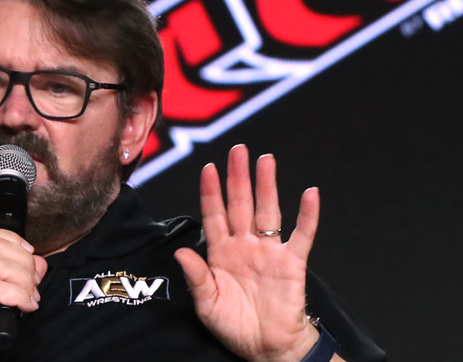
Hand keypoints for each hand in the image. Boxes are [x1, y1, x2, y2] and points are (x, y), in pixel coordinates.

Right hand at [0, 228, 47, 361]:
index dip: (15, 242)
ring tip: (30, 299)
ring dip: (25, 281)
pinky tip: (26, 307)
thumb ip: (17, 277)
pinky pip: (0, 289)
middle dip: (25, 264)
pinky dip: (20, 296)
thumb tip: (39, 263)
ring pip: (1, 265)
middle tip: (34, 286)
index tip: (30, 258)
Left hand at [174, 144, 321, 361]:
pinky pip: (302, 235)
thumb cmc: (235, 327)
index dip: (211, 192)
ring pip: (268, 211)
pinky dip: (307, 215)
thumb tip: (181, 251)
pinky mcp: (292, 263)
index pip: (214, 215)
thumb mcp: (207, 304)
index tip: (208, 168)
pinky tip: (309, 194)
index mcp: (222, 254)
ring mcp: (270, 252)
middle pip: (241, 204)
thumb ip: (196, 277)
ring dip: (267, 185)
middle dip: (238, 177)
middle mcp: (245, 246)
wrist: (267, 349)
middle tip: (238, 150)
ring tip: (266, 160)